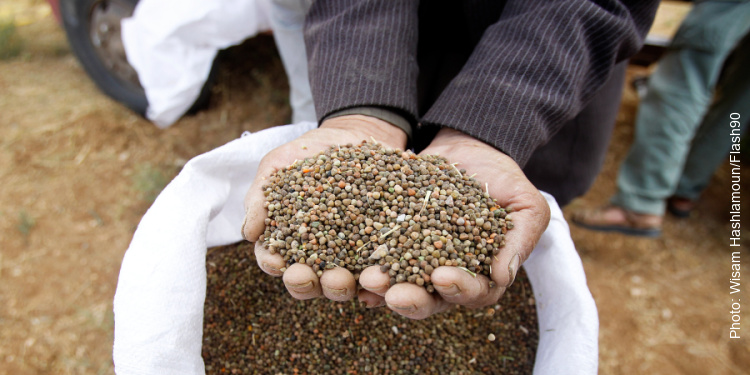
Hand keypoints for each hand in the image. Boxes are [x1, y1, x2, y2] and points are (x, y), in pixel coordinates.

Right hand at [242, 115, 407, 300]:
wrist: (349, 136)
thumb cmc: (305, 154)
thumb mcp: (278, 165)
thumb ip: (261, 196)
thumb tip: (249, 233)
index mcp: (287, 241)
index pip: (274, 260)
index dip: (272, 264)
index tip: (276, 262)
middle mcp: (317, 257)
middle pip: (308, 282)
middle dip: (305, 283)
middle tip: (309, 276)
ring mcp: (350, 257)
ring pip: (344, 283)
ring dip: (341, 286)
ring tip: (344, 277)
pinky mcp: (380, 249)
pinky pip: (381, 270)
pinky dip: (379, 279)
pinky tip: (380, 275)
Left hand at [357, 128, 550, 318]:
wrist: (469, 149)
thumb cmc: (505, 179)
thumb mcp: (525, 204)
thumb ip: (519, 238)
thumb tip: (502, 276)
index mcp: (482, 274)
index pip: (474, 293)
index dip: (459, 289)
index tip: (442, 276)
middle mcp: (447, 275)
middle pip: (431, 299)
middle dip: (412, 299)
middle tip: (395, 294)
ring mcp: (417, 261)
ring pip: (399, 284)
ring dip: (382, 288)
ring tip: (369, 280)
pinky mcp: (393, 241)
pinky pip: (377, 258)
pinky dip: (363, 265)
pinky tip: (352, 268)